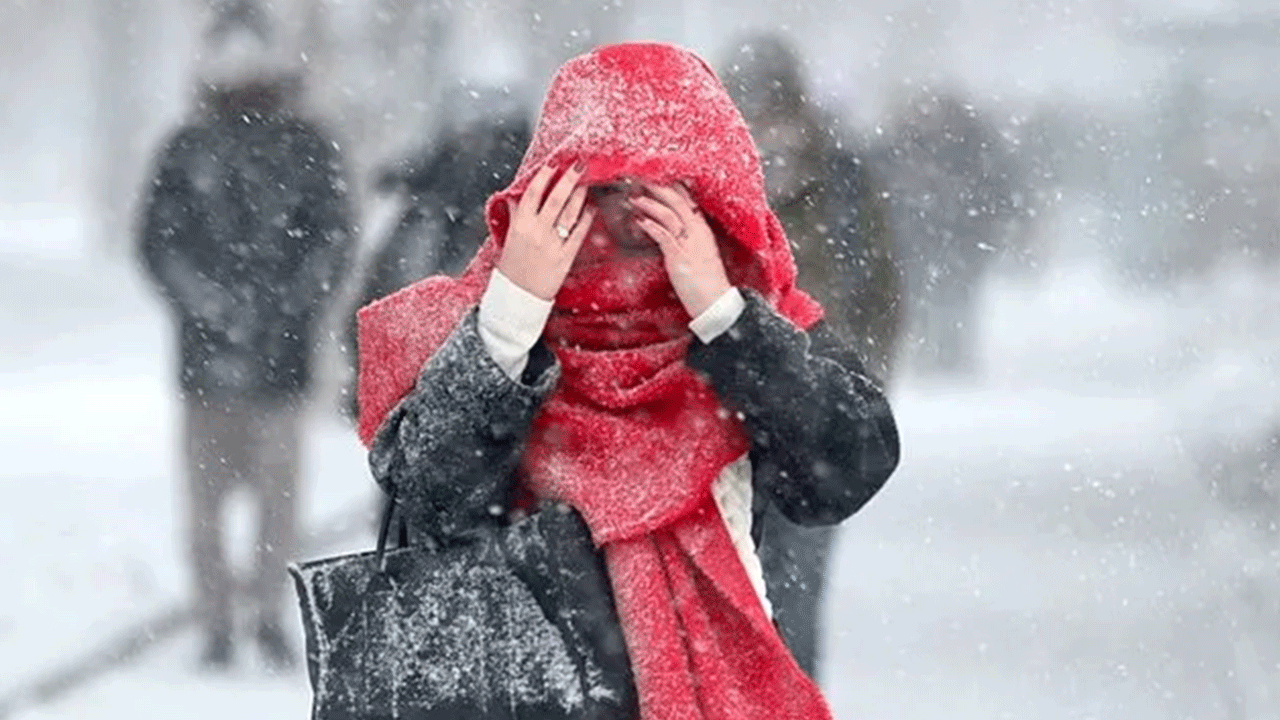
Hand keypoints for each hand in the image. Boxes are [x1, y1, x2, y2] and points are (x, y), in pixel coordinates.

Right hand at [498, 162, 595, 299]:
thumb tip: (515, 197)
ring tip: (587, 182)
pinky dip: (586, 219)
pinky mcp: (566, 257)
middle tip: (579, 165)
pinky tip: (591, 208)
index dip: (544, 176)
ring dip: (580, 195)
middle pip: (556, 199)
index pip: (533, 193)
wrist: (518, 296)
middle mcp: (537, 232)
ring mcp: (553, 244)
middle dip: (568, 179)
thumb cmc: (512, 267)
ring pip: (570, 213)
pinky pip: (579, 234)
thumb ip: (514, 216)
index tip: (553, 164)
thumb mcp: (508, 238)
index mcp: (520, 225)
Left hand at [633, 183, 731, 317]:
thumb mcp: (699, 255)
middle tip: (639, 179)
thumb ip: (687, 241)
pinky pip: (664, 235)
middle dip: (657, 187)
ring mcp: (689, 242)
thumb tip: (671, 234)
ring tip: (633, 198)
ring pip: (668, 214)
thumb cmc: (707, 282)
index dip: (671, 187)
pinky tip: (639, 220)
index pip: (687, 200)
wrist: (716, 302)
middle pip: (677, 200)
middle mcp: (697, 231)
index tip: (656, 177)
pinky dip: (650, 225)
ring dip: (648, 203)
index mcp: (702, 229)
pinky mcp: (680, 256)